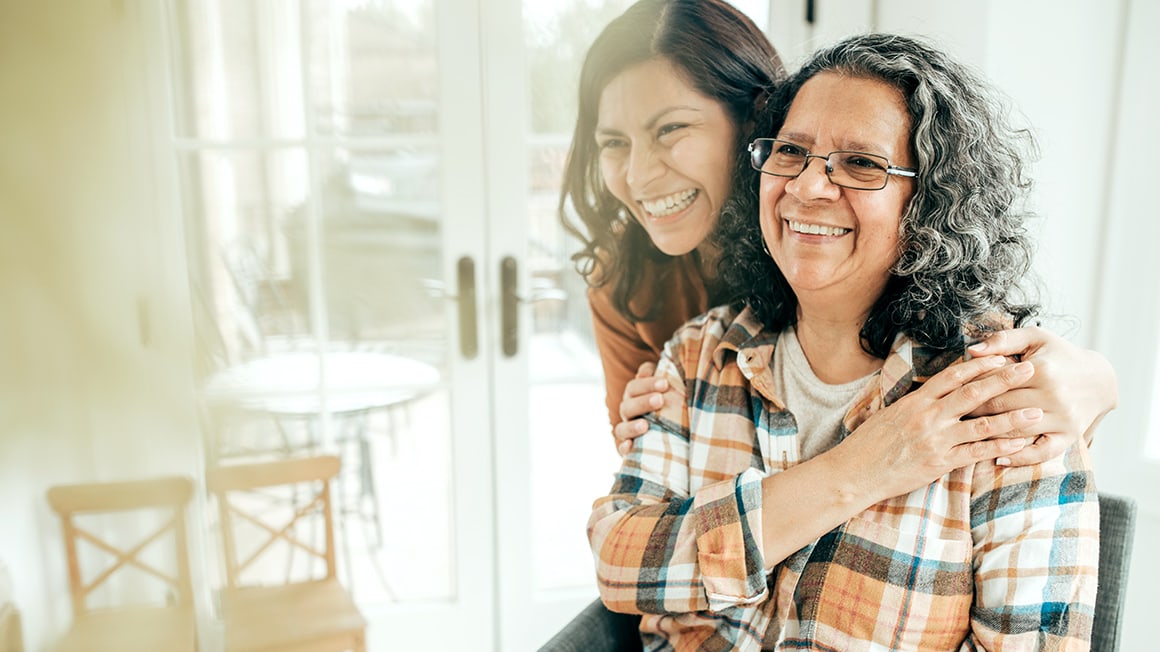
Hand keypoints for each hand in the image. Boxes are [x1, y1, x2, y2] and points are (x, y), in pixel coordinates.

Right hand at [613, 361, 666, 455]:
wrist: (671, 430)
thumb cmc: (668, 401)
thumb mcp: (664, 386)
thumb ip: (660, 373)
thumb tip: (653, 370)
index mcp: (633, 395)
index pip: (634, 387)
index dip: (647, 384)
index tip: (665, 383)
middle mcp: (628, 413)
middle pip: (628, 406)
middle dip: (643, 402)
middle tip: (660, 400)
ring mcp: (627, 431)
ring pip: (621, 428)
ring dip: (632, 426)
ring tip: (645, 425)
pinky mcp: (631, 449)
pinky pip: (622, 450)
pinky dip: (624, 448)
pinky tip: (630, 446)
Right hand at [840, 355, 1040, 502]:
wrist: (854, 471)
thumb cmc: (869, 444)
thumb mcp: (890, 415)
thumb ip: (915, 405)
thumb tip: (934, 395)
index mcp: (916, 401)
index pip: (952, 375)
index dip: (979, 364)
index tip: (1001, 356)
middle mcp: (928, 416)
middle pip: (973, 392)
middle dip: (1004, 380)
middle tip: (1030, 368)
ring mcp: (936, 439)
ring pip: (981, 423)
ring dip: (1012, 417)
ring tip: (1036, 411)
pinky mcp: (940, 462)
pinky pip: (976, 453)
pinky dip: (999, 448)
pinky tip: (1019, 445)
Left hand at [966, 326, 1117, 465]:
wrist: (1099, 379)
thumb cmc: (1059, 355)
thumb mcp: (1035, 338)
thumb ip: (1003, 340)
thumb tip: (972, 350)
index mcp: (1041, 370)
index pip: (995, 383)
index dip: (970, 389)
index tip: (951, 395)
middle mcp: (1054, 396)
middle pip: (1001, 408)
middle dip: (973, 413)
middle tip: (951, 418)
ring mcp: (1063, 418)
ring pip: (1016, 431)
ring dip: (989, 437)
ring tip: (965, 438)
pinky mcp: (1070, 435)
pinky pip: (1042, 452)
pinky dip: (1020, 458)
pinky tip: (999, 458)